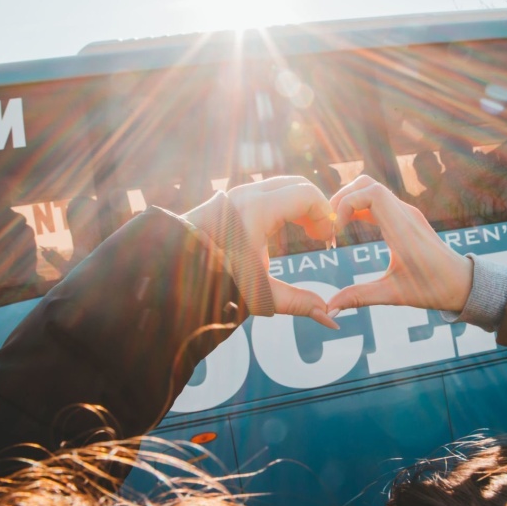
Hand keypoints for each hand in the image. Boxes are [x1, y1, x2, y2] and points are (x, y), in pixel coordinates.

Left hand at [226, 176, 338, 328]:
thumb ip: (297, 303)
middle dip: (316, 208)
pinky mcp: (235, 198)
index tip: (327, 240)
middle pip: (299, 185)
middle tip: (321, 237)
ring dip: (302, 206)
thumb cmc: (216, 283)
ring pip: (285, 186)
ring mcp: (239, 193)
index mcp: (257, 211)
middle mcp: (248, 194)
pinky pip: (271, 191)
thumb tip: (330, 320)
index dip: (325, 215)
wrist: (175, 271)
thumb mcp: (260, 294)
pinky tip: (290, 229)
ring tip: (309, 234)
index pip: (307, 195)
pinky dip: (287, 204)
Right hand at [327, 176, 472, 312]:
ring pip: (372, 189)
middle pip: (367, 184)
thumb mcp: (394, 295)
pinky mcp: (407, 218)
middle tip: (329, 225)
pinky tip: (351, 227)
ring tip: (337, 226)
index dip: (346, 203)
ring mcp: (407, 213)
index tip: (336, 230)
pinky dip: (361, 207)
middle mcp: (405, 215)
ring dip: (351, 201)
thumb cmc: (433, 289)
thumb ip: (360, 297)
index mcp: (403, 230)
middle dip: (342, 198)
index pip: (371, 193)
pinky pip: (379, 201)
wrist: (462, 284)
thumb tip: (330, 308)